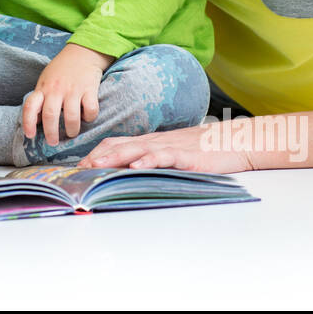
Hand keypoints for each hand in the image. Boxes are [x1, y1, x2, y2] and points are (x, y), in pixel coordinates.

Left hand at [21, 44, 112, 145]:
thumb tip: (35, 121)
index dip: (28, 123)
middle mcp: (56, 89)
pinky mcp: (90, 89)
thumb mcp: (46, 81)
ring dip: (72, 130)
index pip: (30, 106)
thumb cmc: (62, 69)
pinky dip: (89, 117)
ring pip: (71, 117)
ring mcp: (73, 89)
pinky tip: (87, 116)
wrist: (83, 52)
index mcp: (43, 88)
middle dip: (51, 133)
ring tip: (72, 133)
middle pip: (50, 116)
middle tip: (53, 142)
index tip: (30, 136)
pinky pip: (90, 110)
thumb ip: (40, 99)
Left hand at [79, 122, 254, 173]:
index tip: (77, 166)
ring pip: (137, 149)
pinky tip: (136, 166)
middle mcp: (156, 142)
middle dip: (96, 158)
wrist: (236, 141)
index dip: (95, 153)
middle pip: (119, 146)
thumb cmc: (205, 151)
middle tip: (76, 170)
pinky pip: (164, 157)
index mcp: (151, 142)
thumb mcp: (173, 154)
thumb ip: (153, 160)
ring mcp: (170, 147)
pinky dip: (149, 161)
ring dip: (114, 158)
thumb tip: (130, 172)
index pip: (116, 143)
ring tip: (95, 166)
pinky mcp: (186, 155)